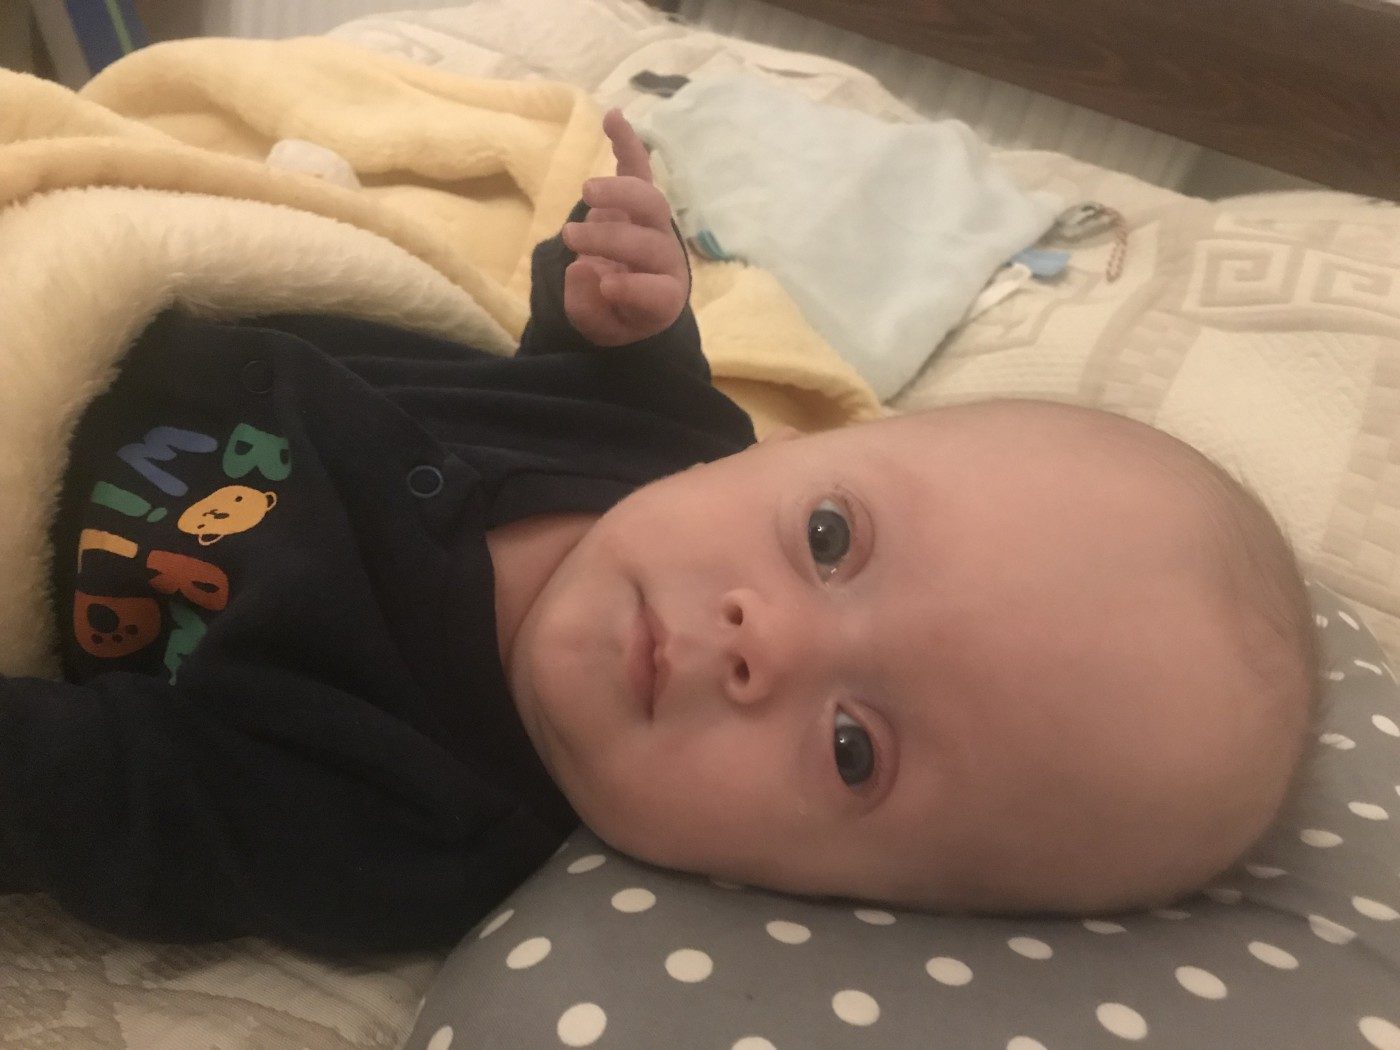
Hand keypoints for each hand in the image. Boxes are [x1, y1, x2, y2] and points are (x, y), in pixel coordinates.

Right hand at [561, 109, 688, 346]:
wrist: (627, 298)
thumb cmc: (614, 315)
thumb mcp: (599, 328)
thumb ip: (590, 307)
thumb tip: (581, 269)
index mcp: (663, 298)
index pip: (657, 292)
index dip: (633, 287)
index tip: (605, 283)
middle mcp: (667, 259)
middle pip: (650, 243)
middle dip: (611, 239)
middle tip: (572, 239)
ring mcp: (656, 226)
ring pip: (651, 203)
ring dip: (620, 193)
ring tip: (587, 193)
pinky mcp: (640, 200)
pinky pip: (639, 169)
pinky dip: (627, 143)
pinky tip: (612, 117)